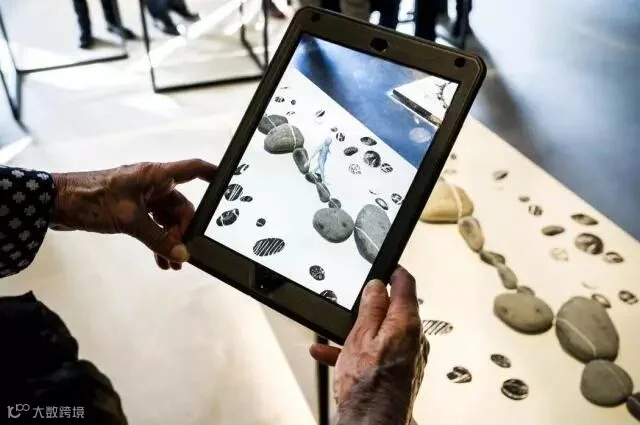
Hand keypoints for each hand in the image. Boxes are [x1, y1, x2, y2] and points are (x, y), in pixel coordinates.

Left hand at [51, 159, 216, 269]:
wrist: (56, 203)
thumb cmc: (91, 200)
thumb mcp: (130, 221)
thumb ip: (158, 239)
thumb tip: (181, 255)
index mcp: (155, 175)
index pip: (193, 169)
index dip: (212, 173)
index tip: (228, 183)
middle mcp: (152, 184)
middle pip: (181, 206)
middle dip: (183, 231)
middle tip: (182, 252)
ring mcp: (141, 196)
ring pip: (166, 219)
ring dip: (170, 240)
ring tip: (172, 264)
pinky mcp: (130, 208)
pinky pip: (152, 225)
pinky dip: (157, 241)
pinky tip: (159, 259)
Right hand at [310, 267, 428, 423]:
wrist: (372, 421)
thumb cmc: (368, 384)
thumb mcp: (361, 335)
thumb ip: (371, 307)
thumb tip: (378, 286)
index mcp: (407, 324)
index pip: (406, 285)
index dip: (394, 272)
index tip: (386, 267)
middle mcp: (414, 340)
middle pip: (395, 311)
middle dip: (372, 308)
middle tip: (353, 307)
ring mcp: (409, 358)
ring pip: (383, 334)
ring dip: (360, 333)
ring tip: (336, 337)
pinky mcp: (401, 373)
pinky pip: (379, 354)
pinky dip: (360, 352)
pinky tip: (335, 355)